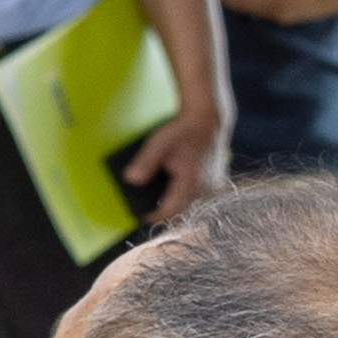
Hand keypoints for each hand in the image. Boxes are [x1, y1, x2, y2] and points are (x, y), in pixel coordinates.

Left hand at [122, 99, 225, 221]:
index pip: (171, 210)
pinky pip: (190, 192)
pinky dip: (176, 193)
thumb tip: (131, 180)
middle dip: (160, 211)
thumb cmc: (182, 131)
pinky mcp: (206, 180)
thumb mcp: (158, 144)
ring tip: (150, 199)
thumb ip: (145, 162)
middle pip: (178, 208)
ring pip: (185, 201)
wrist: (205, 120)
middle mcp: (201, 187)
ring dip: (169, 202)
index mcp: (190, 182)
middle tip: (142, 209)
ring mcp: (206, 184)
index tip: (138, 217)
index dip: (154, 216)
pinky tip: (163, 187)